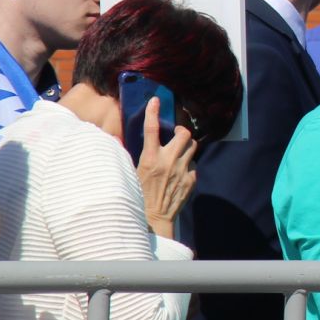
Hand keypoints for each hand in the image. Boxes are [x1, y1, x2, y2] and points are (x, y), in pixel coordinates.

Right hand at [134, 98, 197, 239]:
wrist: (153, 217)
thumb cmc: (138, 195)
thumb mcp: (132, 172)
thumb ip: (135, 155)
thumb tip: (126, 141)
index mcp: (150, 158)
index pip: (151, 129)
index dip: (153, 112)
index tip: (156, 101)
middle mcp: (168, 161)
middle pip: (184, 134)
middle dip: (181, 131)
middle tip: (175, 134)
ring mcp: (182, 170)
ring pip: (192, 146)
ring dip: (186, 146)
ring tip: (178, 151)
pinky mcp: (191, 180)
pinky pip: (193, 165)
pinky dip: (188, 165)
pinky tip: (180, 172)